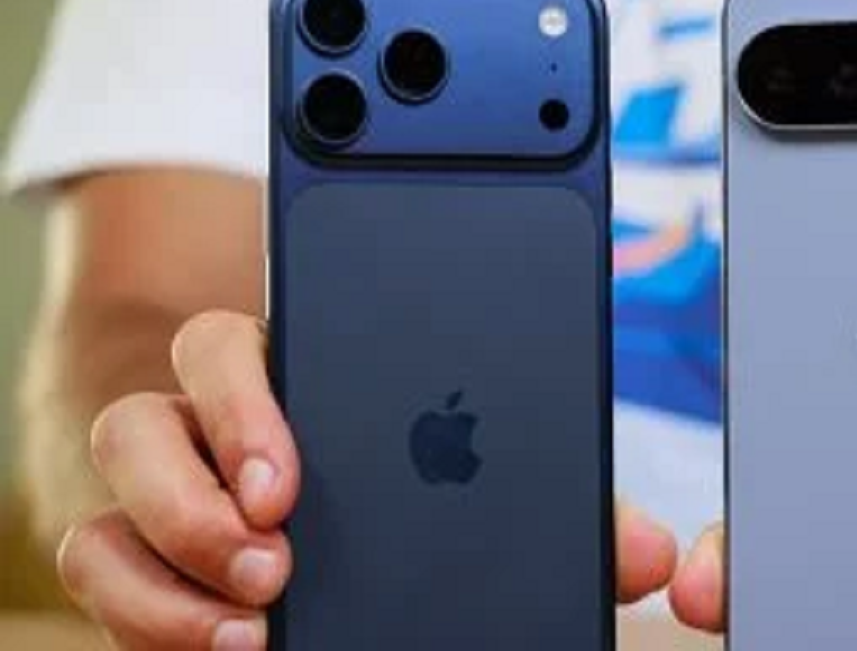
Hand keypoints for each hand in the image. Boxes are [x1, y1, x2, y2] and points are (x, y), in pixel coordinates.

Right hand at [57, 311, 677, 649]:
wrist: (300, 522)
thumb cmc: (413, 490)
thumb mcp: (488, 491)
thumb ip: (565, 507)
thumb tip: (653, 559)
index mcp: (296, 372)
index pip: (242, 343)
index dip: (252, 404)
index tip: (293, 484)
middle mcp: (212, 420)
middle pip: (152, 413)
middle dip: (202, 493)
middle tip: (277, 562)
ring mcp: (165, 486)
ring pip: (111, 495)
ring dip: (170, 558)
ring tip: (252, 625)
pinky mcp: (137, 557)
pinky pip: (96, 564)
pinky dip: (145, 609)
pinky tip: (221, 645)